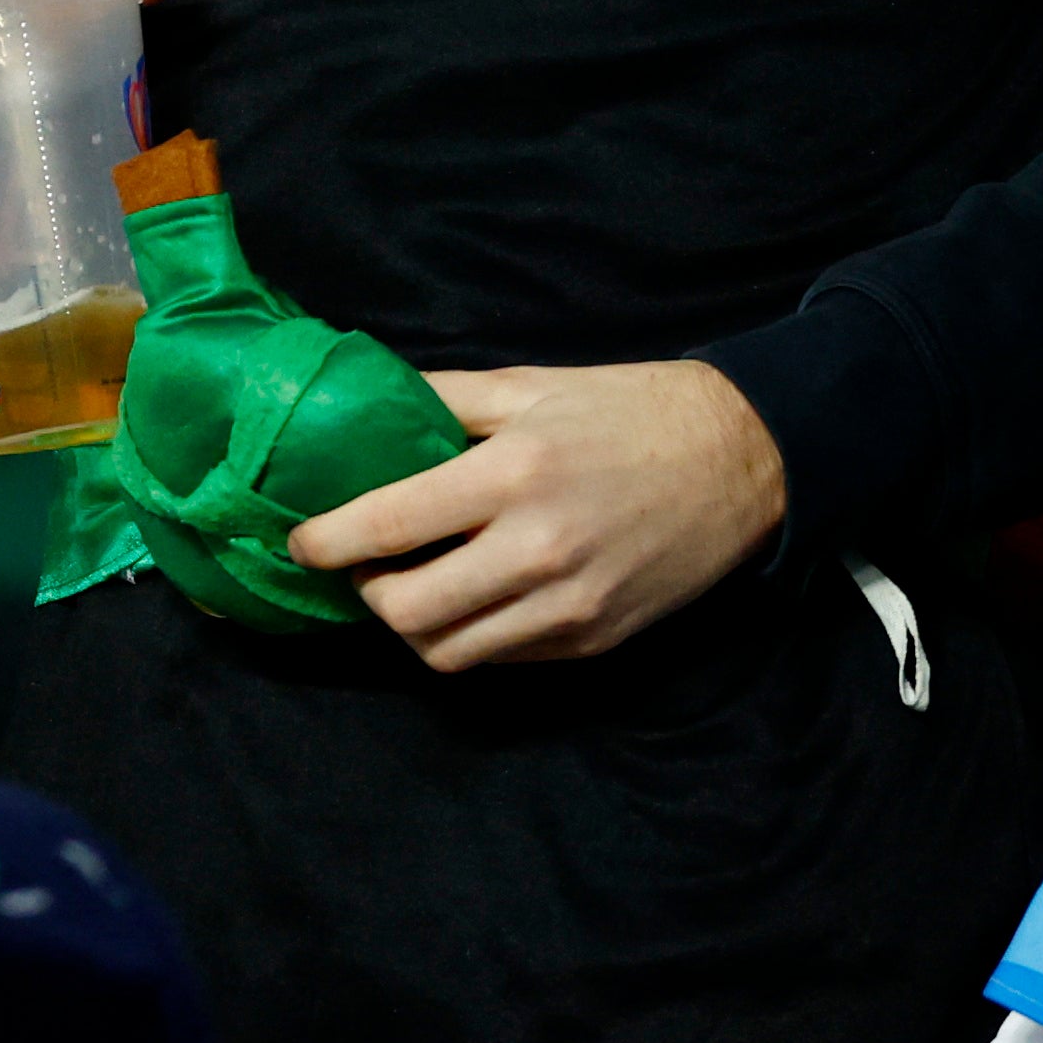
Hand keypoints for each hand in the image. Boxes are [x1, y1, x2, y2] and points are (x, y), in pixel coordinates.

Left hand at [288, 360, 787, 669]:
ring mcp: (568, 605)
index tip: (301, 541)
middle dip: (365, 595)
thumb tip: (361, 405)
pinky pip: (501, 658)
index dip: (326, 542)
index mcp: (514, 472)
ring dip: (410, 627)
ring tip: (408, 588)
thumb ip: (441, 398)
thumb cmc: (628, 409)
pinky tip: (469, 599)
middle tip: (361, 567)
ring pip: (448, 652)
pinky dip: (468, 637)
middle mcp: (537, 548)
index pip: (388, 525)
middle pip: (406, 611)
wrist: (741, 459)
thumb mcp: (530, 384)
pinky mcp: (592, 640)